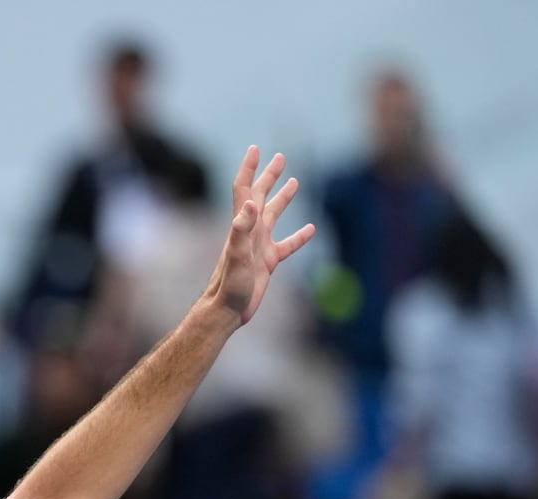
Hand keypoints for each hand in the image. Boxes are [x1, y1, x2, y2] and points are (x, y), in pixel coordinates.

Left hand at [204, 147, 315, 324]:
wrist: (227, 310)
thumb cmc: (229, 285)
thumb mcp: (237, 256)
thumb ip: (242, 230)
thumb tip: (250, 204)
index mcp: (242, 225)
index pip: (244, 190)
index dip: (249, 169)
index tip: (255, 148)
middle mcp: (250, 232)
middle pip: (260, 196)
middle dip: (268, 176)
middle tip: (280, 157)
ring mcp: (259, 246)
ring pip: (274, 216)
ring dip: (283, 198)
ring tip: (294, 182)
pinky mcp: (268, 262)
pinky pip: (287, 245)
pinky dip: (299, 236)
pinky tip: (310, 229)